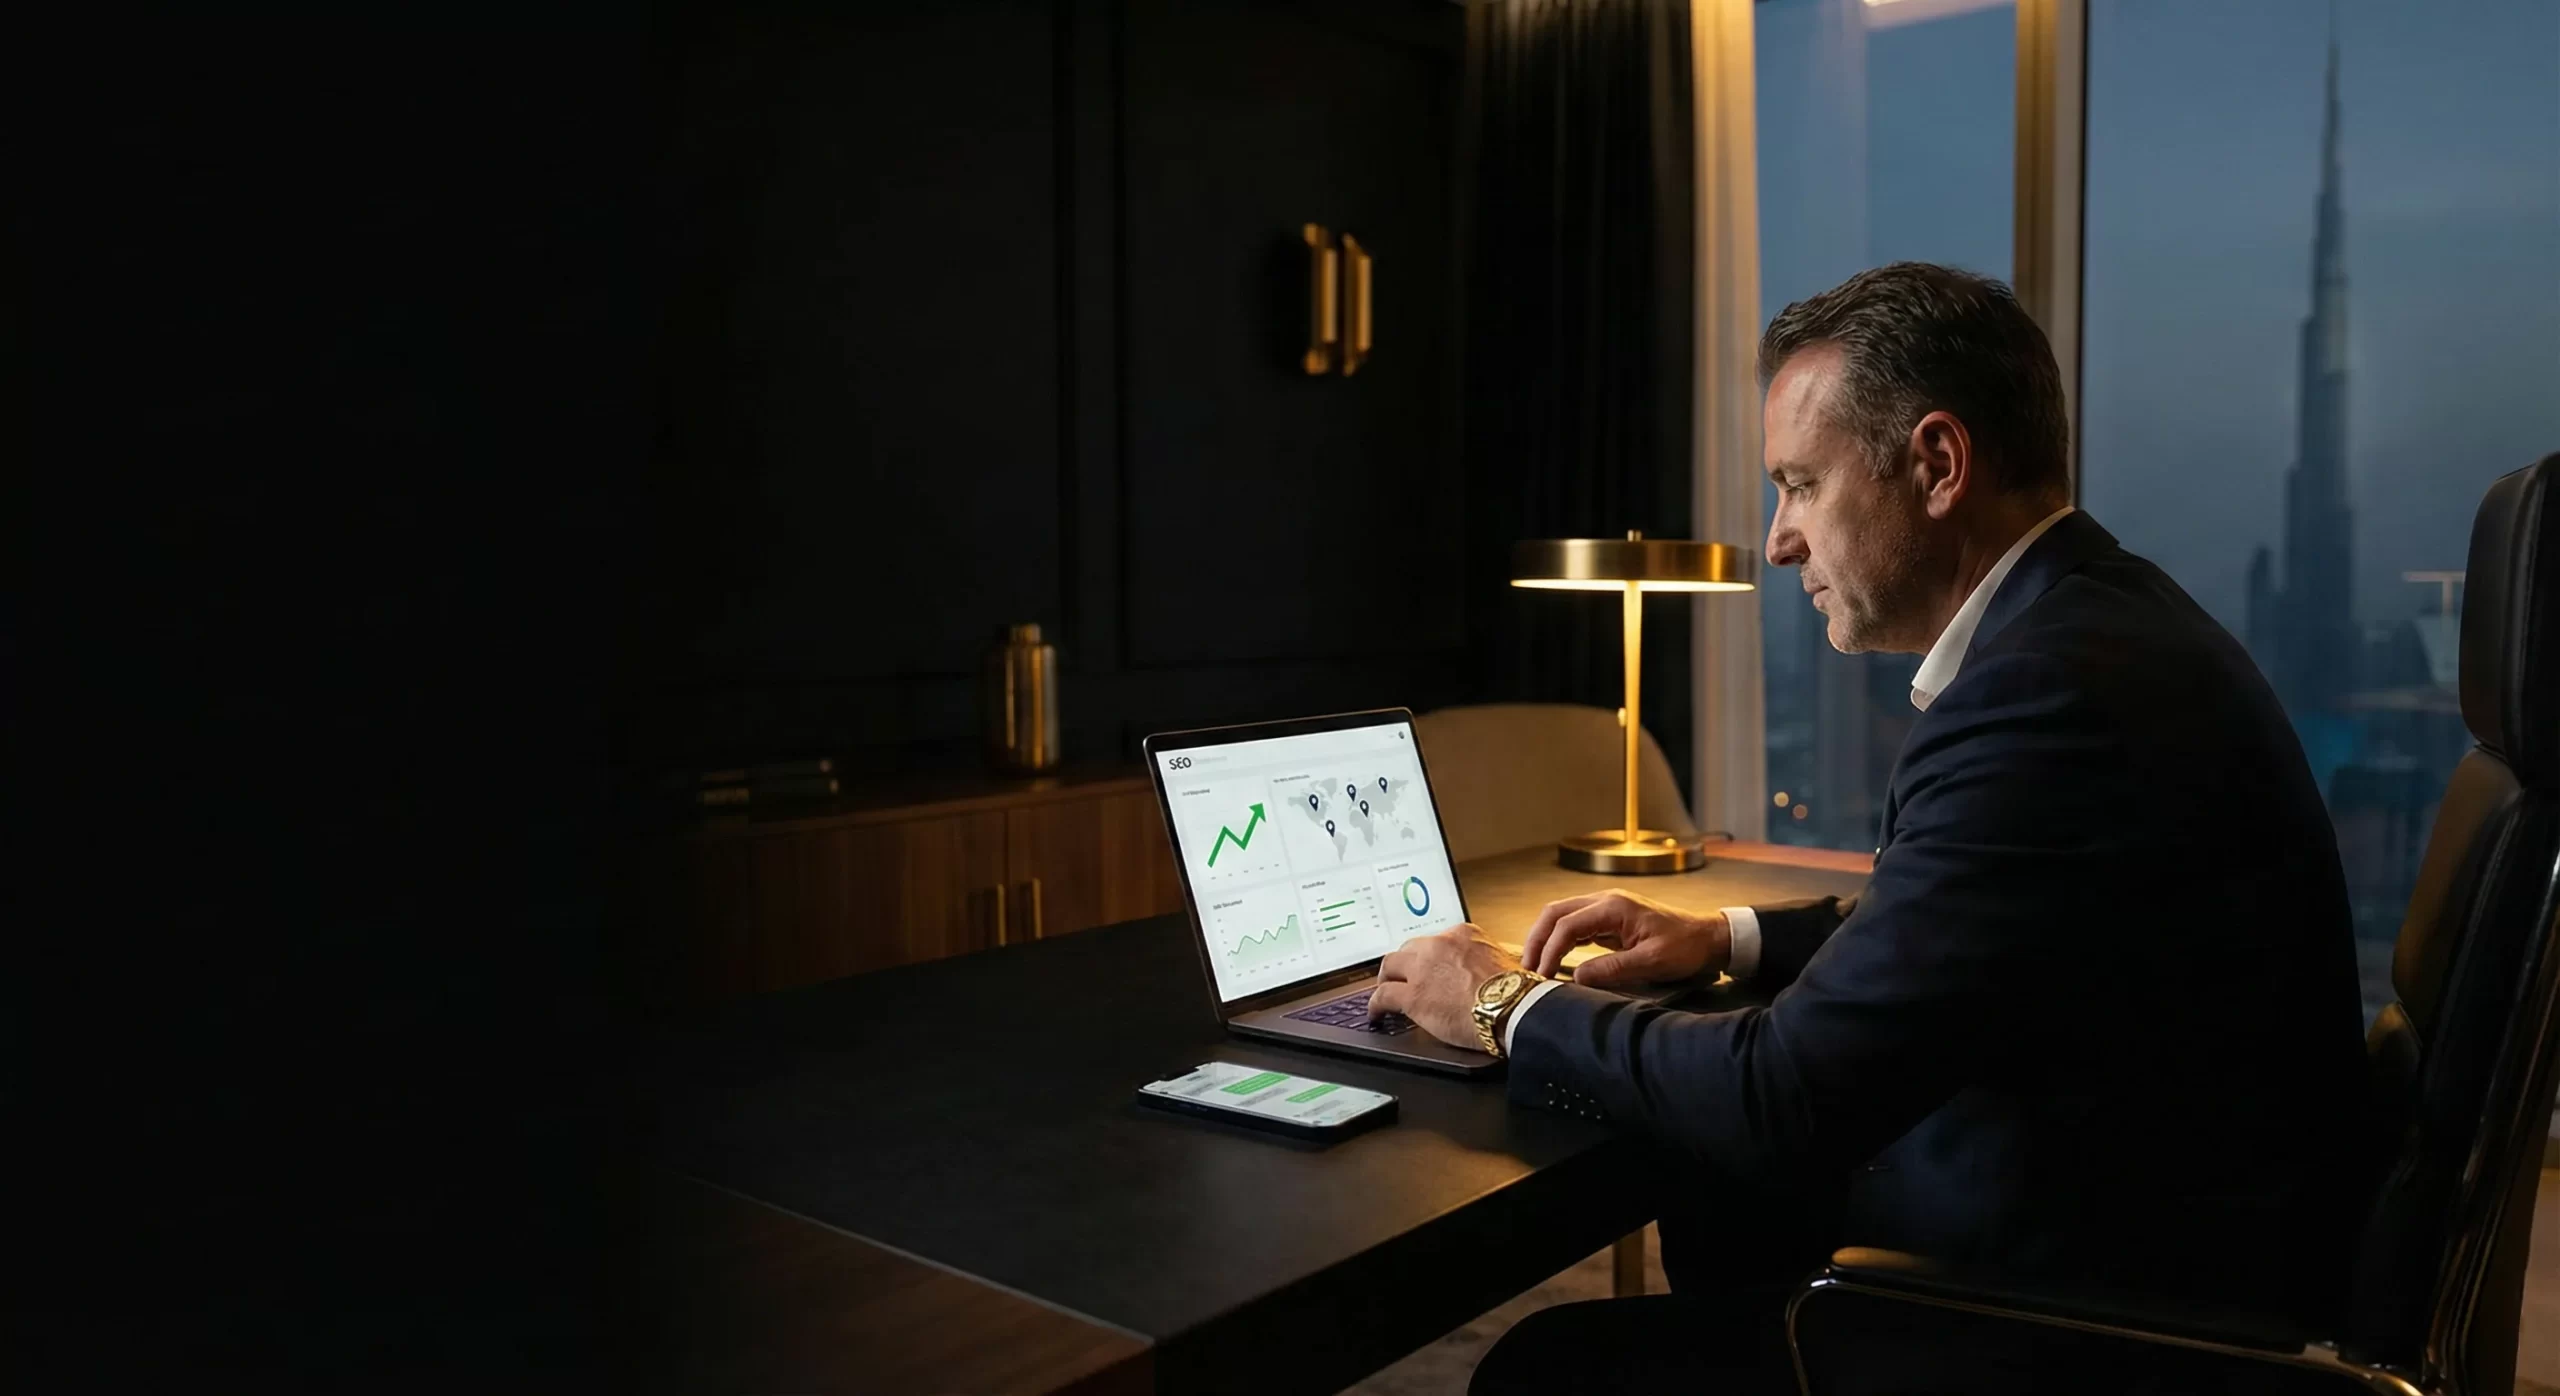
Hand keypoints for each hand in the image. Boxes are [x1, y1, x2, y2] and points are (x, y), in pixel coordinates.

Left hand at [1368, 925, 1521, 1047]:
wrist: (1513, 1008)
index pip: (1434, 941)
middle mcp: (1438, 945)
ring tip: (1385, 990)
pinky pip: (1382, 996)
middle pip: (1408, 950)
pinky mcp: (1412, 996)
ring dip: (1386, 979)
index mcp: (1461, 934)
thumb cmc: (1514, 990)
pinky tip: (1377, 1013)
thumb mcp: (1502, 960)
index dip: (1428, 956)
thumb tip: (1482, 972)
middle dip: (1405, 964)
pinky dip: (1376, 1005)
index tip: (1427, 966)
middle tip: (1404, 977)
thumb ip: (1483, 959)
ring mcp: (1422, 969)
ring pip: (1390, 966)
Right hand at [1520, 889, 1729, 990]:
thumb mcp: (1651, 962)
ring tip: (1535, 967)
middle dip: (1536, 940)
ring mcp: (1605, 909)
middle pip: (1554, 913)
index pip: (1566, 925)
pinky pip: (1573, 926)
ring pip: (1560, 917)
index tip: (1541, 976)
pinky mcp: (1608, 920)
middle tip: (1526, 970)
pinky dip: (1558, 941)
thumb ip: (1612, 969)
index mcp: (1613, 907)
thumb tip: (1576, 979)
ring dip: (1544, 939)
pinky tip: (1554, 960)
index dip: (1549, 951)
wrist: (1707, 938)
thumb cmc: (1685, 947)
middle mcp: (1604, 901)